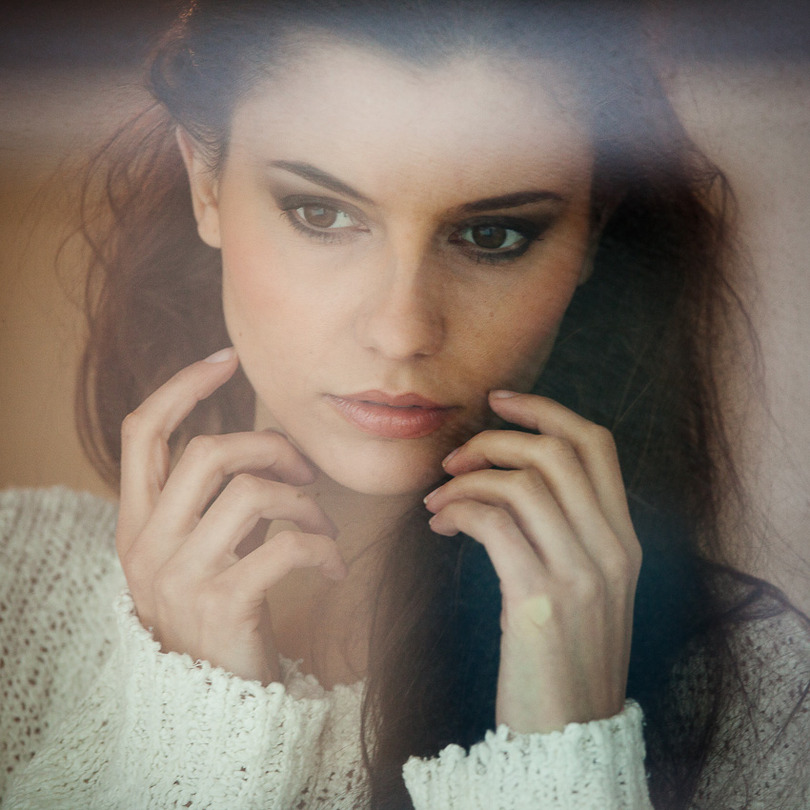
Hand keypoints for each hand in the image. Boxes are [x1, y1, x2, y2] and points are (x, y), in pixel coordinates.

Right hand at [115, 348, 346, 683]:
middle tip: (304, 470)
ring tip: (321, 524)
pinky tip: (333, 565)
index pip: (142, 432)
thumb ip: (210, 501)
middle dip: (270, 447)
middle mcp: (147, 545)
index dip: (182, 387)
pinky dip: (322, 546)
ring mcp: (181, 576)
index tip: (225, 360)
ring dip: (304, 500)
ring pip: (251, 493)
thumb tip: (264, 442)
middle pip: (207, 453)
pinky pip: (286, 545)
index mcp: (136, 523)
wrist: (215, 701)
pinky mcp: (224, 603)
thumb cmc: (219, 611)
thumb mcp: (197, 552)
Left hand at [424, 391, 640, 733]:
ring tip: (437, 502)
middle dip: (494, 440)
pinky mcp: (540, 599)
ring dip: (466, 480)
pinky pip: (493, 522)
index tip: (499, 401)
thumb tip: (511, 482)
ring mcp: (581, 573)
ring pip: (521, 482)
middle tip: (453, 460)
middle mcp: (612, 547)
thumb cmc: (565, 658)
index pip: (595, 443)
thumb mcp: (587, 589)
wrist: (569, 737)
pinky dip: (458, 510)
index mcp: (625, 539)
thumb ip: (568, 534)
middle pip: (554, 451)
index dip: (545, 409)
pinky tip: (440, 526)